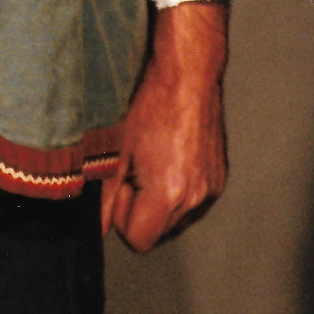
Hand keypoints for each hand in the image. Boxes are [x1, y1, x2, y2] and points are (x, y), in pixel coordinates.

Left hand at [101, 0, 228, 251]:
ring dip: (157, 200)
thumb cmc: (149, 103)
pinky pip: (192, 202)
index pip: (138, 241)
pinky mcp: (219, 178)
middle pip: (157, 232)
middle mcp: (197, 198)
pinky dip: (176, 189)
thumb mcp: (114, 150)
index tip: (120, 183)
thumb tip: (94, 229)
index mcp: (169, 193)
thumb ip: (103, 196)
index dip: (121, 216)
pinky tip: (167, 156)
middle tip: (134, 166)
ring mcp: (212, 189)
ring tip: (151, 158)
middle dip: (139, 208)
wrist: (188, 72)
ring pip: (174, 219)